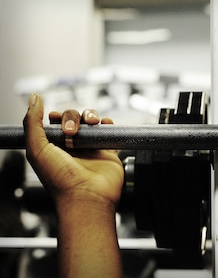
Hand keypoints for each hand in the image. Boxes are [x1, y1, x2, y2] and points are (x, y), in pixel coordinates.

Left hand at [23, 93, 123, 208]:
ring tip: (92, 123)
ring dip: (91, 115)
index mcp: (54, 146)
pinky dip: (108, 123)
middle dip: (73, 117)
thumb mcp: (37, 149)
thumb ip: (32, 123)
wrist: (87, 196)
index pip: (56, 121)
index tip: (55, 119)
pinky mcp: (108, 150)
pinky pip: (109, 130)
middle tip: (71, 131)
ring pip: (92, 121)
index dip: (57, 116)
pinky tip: (104, 124)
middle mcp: (72, 146)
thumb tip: (34, 98)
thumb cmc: (61, 179)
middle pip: (74, 117)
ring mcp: (91, 147)